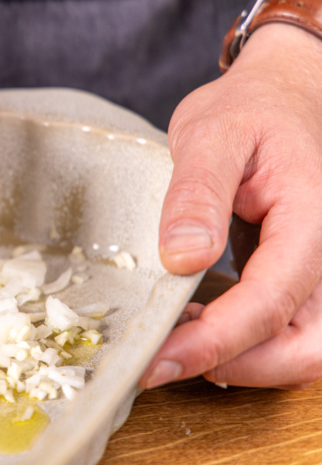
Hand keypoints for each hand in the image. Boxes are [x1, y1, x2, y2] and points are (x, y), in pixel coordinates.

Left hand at [140, 23, 321, 389]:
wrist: (284, 97)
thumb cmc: (251, 110)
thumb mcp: (212, 133)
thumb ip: (197, 193)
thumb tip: (181, 259)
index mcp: (314, 220)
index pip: (272, 301)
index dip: (216, 341)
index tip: (158, 359)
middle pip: (305, 348)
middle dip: (235, 368)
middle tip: (160, 365)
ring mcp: (321, 270)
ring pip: (301, 350)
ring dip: (241, 363)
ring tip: (174, 345)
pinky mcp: (302, 277)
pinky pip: (286, 329)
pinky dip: (244, 343)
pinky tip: (194, 326)